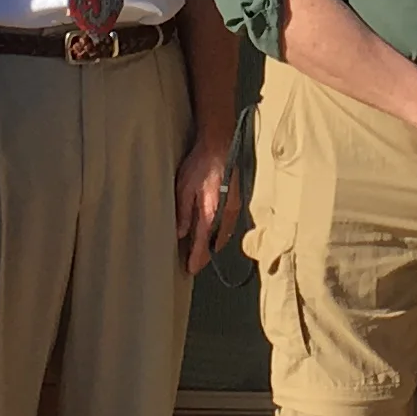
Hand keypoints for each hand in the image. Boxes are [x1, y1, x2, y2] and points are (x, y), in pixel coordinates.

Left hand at [174, 133, 235, 276]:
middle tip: (194, 262)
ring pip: (223, 235)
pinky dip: (219, 233)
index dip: (196, 259)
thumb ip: (183, 213)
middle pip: (215, 243)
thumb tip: (180, 233)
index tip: (190, 269)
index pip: (203, 244)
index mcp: (211, 213)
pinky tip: (212, 232)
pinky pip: (228, 225)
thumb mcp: (184, 188)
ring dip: (213, 244)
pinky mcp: (236, 202)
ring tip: (201, 251)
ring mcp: (233, 208)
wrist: (220, 146)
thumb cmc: (200, 165)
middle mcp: (225, 215)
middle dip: (205, 255)